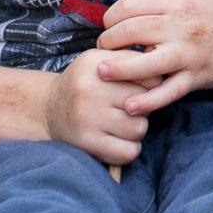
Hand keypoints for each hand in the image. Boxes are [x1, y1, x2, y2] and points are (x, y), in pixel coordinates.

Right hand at [42, 48, 153, 164]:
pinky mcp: (87, 142)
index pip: (147, 75)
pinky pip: (128, 152)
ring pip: (139, 128)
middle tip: (126, 108)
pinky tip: (118, 141)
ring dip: (135, 129)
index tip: (139, 89)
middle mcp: (90, 89)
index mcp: (97, 64)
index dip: (149, 85)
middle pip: (145, 102)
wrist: (47, 109)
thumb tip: (164, 73)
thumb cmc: (84, 84)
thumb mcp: (100, 61)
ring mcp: (88, 117)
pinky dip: (128, 150)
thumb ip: (129, 61)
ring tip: (120, 124)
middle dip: (142, 108)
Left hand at [94, 0, 212, 115]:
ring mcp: (188, 54)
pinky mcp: (195, 77)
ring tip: (102, 72)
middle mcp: (181, 27)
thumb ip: (162, 2)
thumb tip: (128, 8)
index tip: (107, 25)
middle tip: (103, 48)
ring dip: (119, 69)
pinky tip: (131, 105)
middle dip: (109, 40)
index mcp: (178, 2)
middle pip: (131, 31)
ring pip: (145, 62)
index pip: (131, 6)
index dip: (111, 16)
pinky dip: (148, 101)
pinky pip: (168, 92)